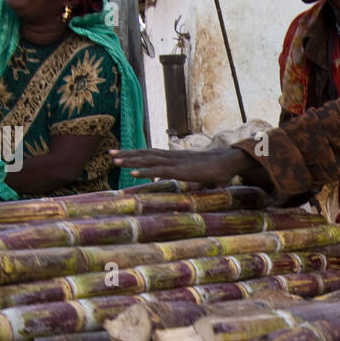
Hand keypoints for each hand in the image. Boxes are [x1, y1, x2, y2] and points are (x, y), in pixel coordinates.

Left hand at [110, 146, 249, 185]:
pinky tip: (131, 173)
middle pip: (146, 153)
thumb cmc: (218, 169)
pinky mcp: (180, 171)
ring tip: (114, 161)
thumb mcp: (202, 175)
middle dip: (127, 154)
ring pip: (148, 160)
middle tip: (110, 154)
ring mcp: (176, 163)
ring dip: (130, 161)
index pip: (152, 153)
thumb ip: (194, 179)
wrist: (229, 162)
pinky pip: (158, 170)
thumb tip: (195, 187)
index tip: (123, 154)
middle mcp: (173, 157)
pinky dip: (143, 171)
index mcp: (177, 157)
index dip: (137, 154)